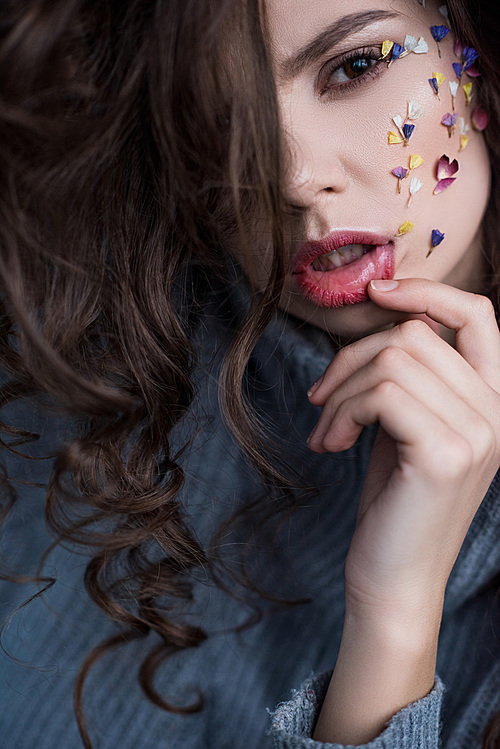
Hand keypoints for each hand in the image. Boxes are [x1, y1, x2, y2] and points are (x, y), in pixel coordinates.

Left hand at [307, 278, 499, 617]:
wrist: (394, 577)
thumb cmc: (393, 498)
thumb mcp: (405, 424)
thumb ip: (408, 375)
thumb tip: (382, 315)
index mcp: (493, 399)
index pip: (477, 314)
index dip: (426, 290)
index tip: (376, 293)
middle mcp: (499, 412)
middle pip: (413, 334)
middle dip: (351, 360)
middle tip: (322, 400)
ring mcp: (479, 433)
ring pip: (392, 360)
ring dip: (340, 391)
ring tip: (326, 430)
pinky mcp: (447, 455)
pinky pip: (381, 394)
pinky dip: (341, 413)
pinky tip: (330, 444)